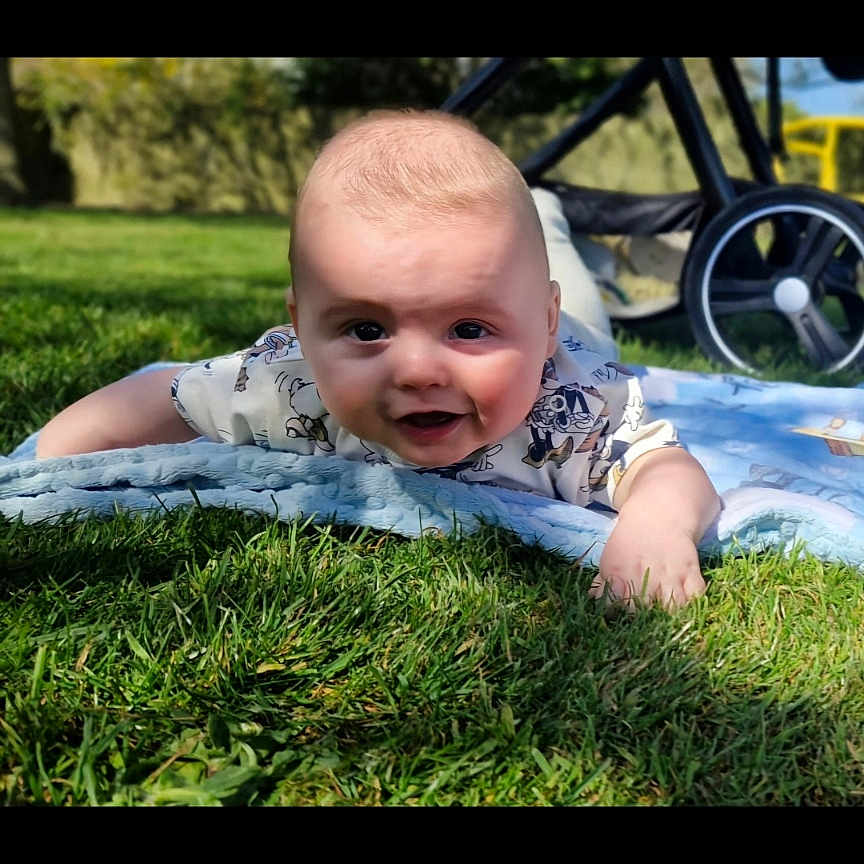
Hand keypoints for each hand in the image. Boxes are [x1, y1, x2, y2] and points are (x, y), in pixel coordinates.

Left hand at [590, 512, 705, 609]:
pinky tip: (683, 608)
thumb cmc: (629, 543)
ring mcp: (671, 574)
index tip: (618, 616)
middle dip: (642, 618)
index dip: (617, 612)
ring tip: (663, 620)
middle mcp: (646, 573)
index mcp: (620, 570)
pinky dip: (692, 605)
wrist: (658, 517)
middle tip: (641, 621)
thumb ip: (603, 582)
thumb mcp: (610, 558)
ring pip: (673, 606)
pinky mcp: (692, 572)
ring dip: (669, 616)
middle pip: (645, 608)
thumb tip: (594, 599)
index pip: (616, 600)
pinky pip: (696, 596)